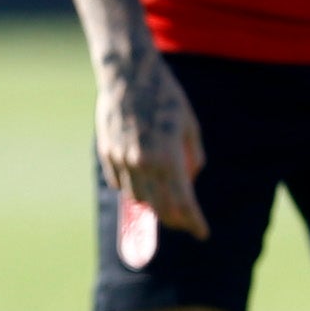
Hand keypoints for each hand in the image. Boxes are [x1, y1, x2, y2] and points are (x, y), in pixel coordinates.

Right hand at [96, 47, 209, 238]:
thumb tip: (190, 180)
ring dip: (155, 205)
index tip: (203, 234)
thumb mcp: (190, 127)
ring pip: (139, 198)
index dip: (194, 222)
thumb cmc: (167, 98)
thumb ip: (192, 156)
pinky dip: (134, 189)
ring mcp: (121, 160)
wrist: (128, 76)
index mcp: (168, 158)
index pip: (184, 202)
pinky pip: (121, 184)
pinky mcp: (107, 154)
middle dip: (176, 220)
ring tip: (168, 206)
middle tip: (188, 224)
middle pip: (160, 207)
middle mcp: (143, 164)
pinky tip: (144, 188)